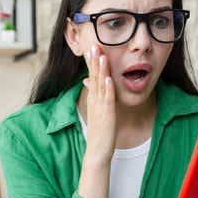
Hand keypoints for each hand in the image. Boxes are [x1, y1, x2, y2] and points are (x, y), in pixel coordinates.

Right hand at [80, 44, 116, 165]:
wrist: (97, 152)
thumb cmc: (100, 133)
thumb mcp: (96, 112)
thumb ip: (95, 97)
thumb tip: (89, 83)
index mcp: (93, 100)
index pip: (91, 77)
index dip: (92, 62)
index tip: (92, 48)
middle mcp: (95, 101)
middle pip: (93, 77)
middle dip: (94, 61)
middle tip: (94, 44)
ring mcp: (100, 108)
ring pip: (100, 85)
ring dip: (100, 70)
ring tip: (101, 55)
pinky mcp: (107, 115)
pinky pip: (107, 99)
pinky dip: (107, 88)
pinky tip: (108, 78)